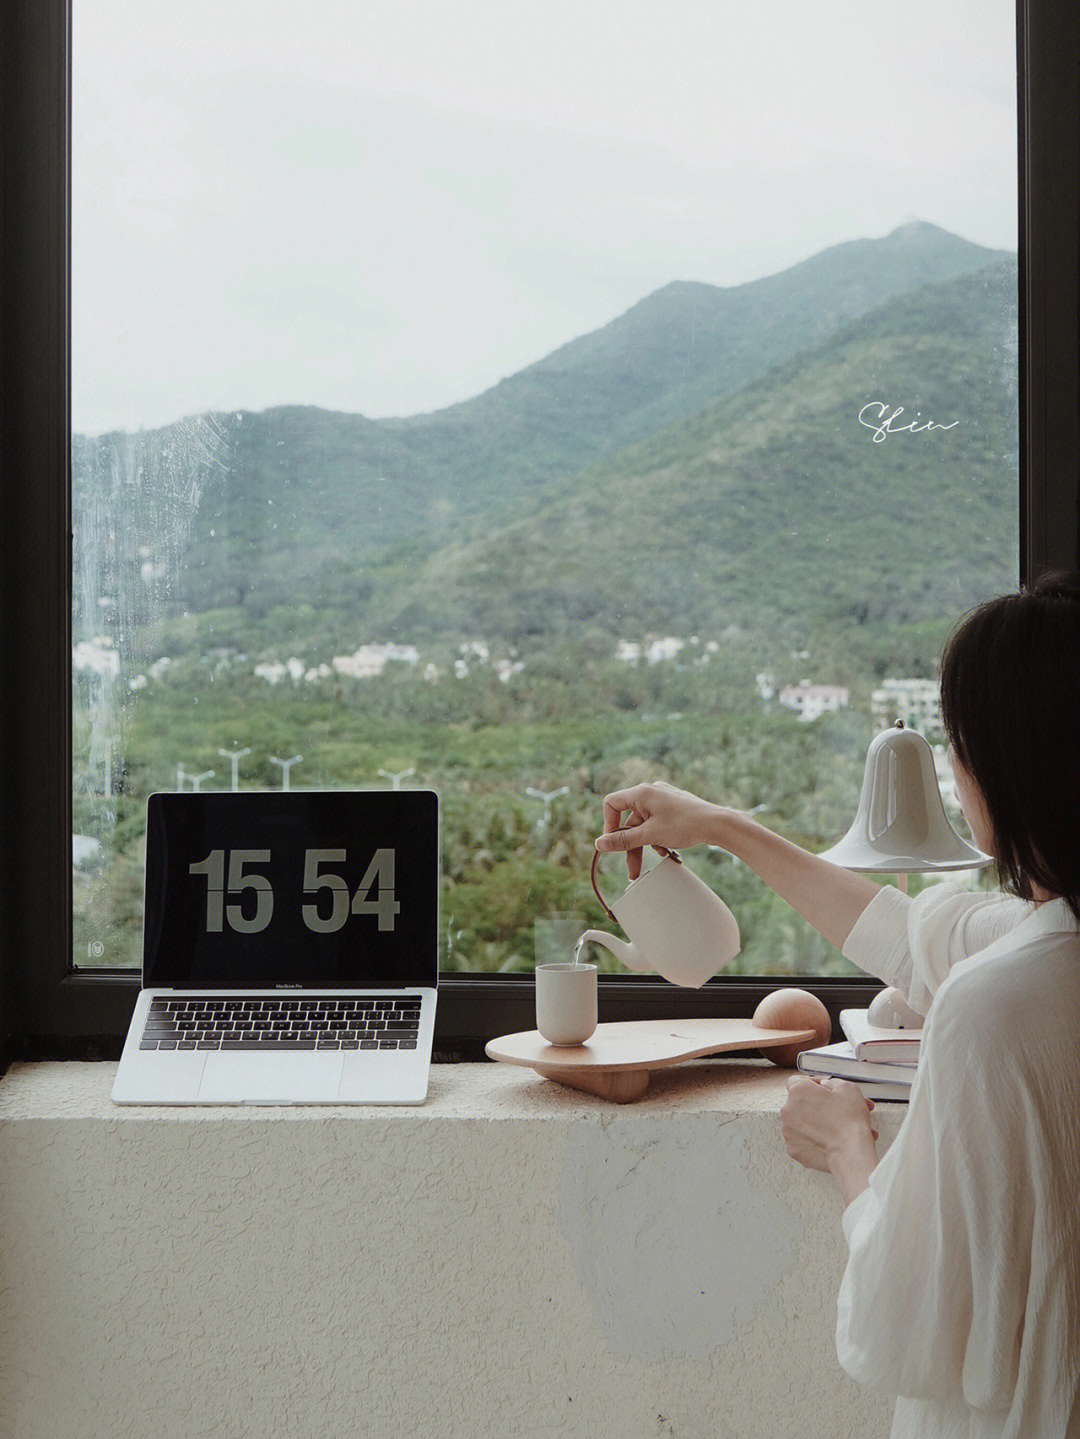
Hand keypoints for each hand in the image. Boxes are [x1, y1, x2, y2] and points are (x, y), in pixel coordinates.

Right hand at [595, 782, 722, 879]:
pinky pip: (657, 823)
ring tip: (657, 857)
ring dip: (646, 843)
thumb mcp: (650, 835)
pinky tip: (666, 849)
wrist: (717, 824)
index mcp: (642, 793)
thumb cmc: (685, 824)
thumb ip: (623, 840)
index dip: (608, 825)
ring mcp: (663, 799)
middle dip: (630, 845)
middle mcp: (651, 792)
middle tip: (632, 870)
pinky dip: (657, 837)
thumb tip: (599, 843)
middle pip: (629, 820)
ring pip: (644, 824)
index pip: (612, 803)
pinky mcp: (674, 807)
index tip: (613, 844)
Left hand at [780, 1075, 877, 1176]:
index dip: (813, 1084)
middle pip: (801, 1103)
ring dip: (816, 1123)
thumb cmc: (849, 1121)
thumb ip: (831, 1082)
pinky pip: (802, 1140)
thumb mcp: (847, 1088)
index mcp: (799, 1091)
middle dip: (817, 1106)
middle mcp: (788, 1110)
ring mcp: (789, 1131)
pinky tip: (830, 1141)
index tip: (824, 1091)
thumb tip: (825, 1086)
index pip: (798, 1081)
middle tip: (836, 1111)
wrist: (851, 1153)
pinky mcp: (793, 1149)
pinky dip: (813, 1140)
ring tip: (837, 1128)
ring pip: (801, 1123)